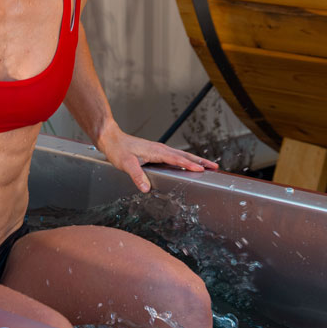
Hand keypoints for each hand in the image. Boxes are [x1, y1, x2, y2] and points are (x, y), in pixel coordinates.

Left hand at [97, 127, 217, 192]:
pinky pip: (176, 156)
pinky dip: (186, 160)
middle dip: (201, 161)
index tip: (201, 170)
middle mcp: (161, 149)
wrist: (111, 139)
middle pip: (185, 156)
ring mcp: (159, 150)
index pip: (177, 159)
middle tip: (215, 167)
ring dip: (196, 160)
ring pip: (182, 156)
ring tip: (208, 166)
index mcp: (157, 151)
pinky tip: (188, 165)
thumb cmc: (118, 150)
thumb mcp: (126, 164)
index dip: (189, 165)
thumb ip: (137, 175)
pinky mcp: (157, 152)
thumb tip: (146, 188)